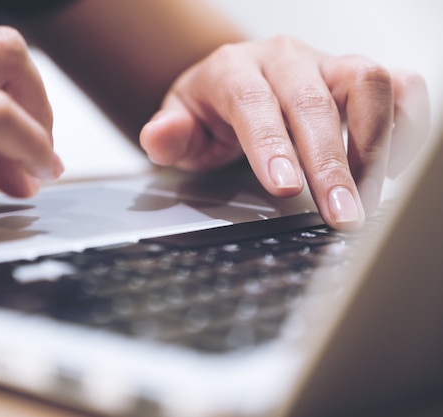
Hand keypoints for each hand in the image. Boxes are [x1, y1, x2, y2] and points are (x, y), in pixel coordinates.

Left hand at [140, 35, 429, 229]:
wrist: (236, 83)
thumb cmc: (210, 111)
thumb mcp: (180, 126)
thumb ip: (169, 135)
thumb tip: (159, 137)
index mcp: (233, 70)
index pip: (253, 103)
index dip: (272, 145)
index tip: (286, 188)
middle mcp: (284, 59)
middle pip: (313, 102)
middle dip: (330, 164)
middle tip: (341, 216)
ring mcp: (326, 63)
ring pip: (367, 83)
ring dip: (374, 145)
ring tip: (366, 197)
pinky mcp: (357, 76)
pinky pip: (399, 86)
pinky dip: (407, 123)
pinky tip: (392, 166)